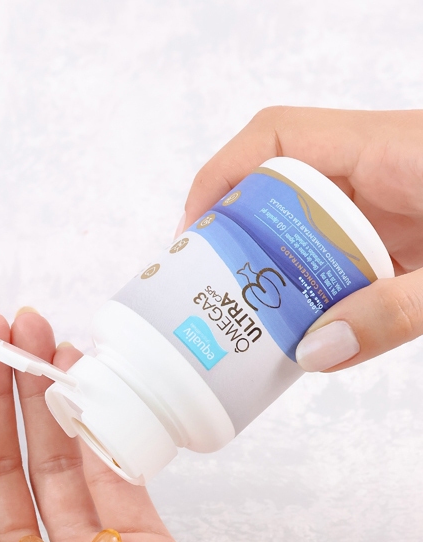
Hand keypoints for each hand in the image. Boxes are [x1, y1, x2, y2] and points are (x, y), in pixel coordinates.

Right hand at [179, 107, 422, 371]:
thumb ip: (395, 312)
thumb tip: (314, 352)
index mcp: (392, 149)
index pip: (278, 138)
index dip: (221, 177)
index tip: (192, 234)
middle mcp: (382, 169)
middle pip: (280, 186)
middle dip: (239, 237)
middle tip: (212, 289)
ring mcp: (393, 201)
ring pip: (305, 225)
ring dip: (276, 269)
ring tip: (253, 318)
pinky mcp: (405, 233)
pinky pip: (338, 253)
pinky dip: (313, 289)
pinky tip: (307, 327)